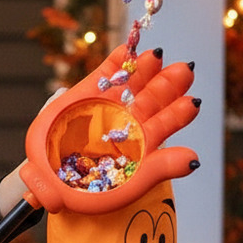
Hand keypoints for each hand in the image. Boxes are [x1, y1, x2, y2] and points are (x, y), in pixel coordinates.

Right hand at [19, 45, 199, 213]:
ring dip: (145, 69)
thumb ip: (160, 168)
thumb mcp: (127, 184)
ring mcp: (105, 108)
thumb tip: (195, 161)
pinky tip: (128, 48)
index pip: (163, 125)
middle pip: (152, 100)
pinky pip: (102, 76)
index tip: (191, 103)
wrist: (46, 187)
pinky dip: (116, 62)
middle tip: (184, 71)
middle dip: (169, 85)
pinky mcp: (82, 96)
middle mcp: (125, 125)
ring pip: (131, 84)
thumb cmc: (83, 194)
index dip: (177, 113)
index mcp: (139, 147)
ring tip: (157, 56)